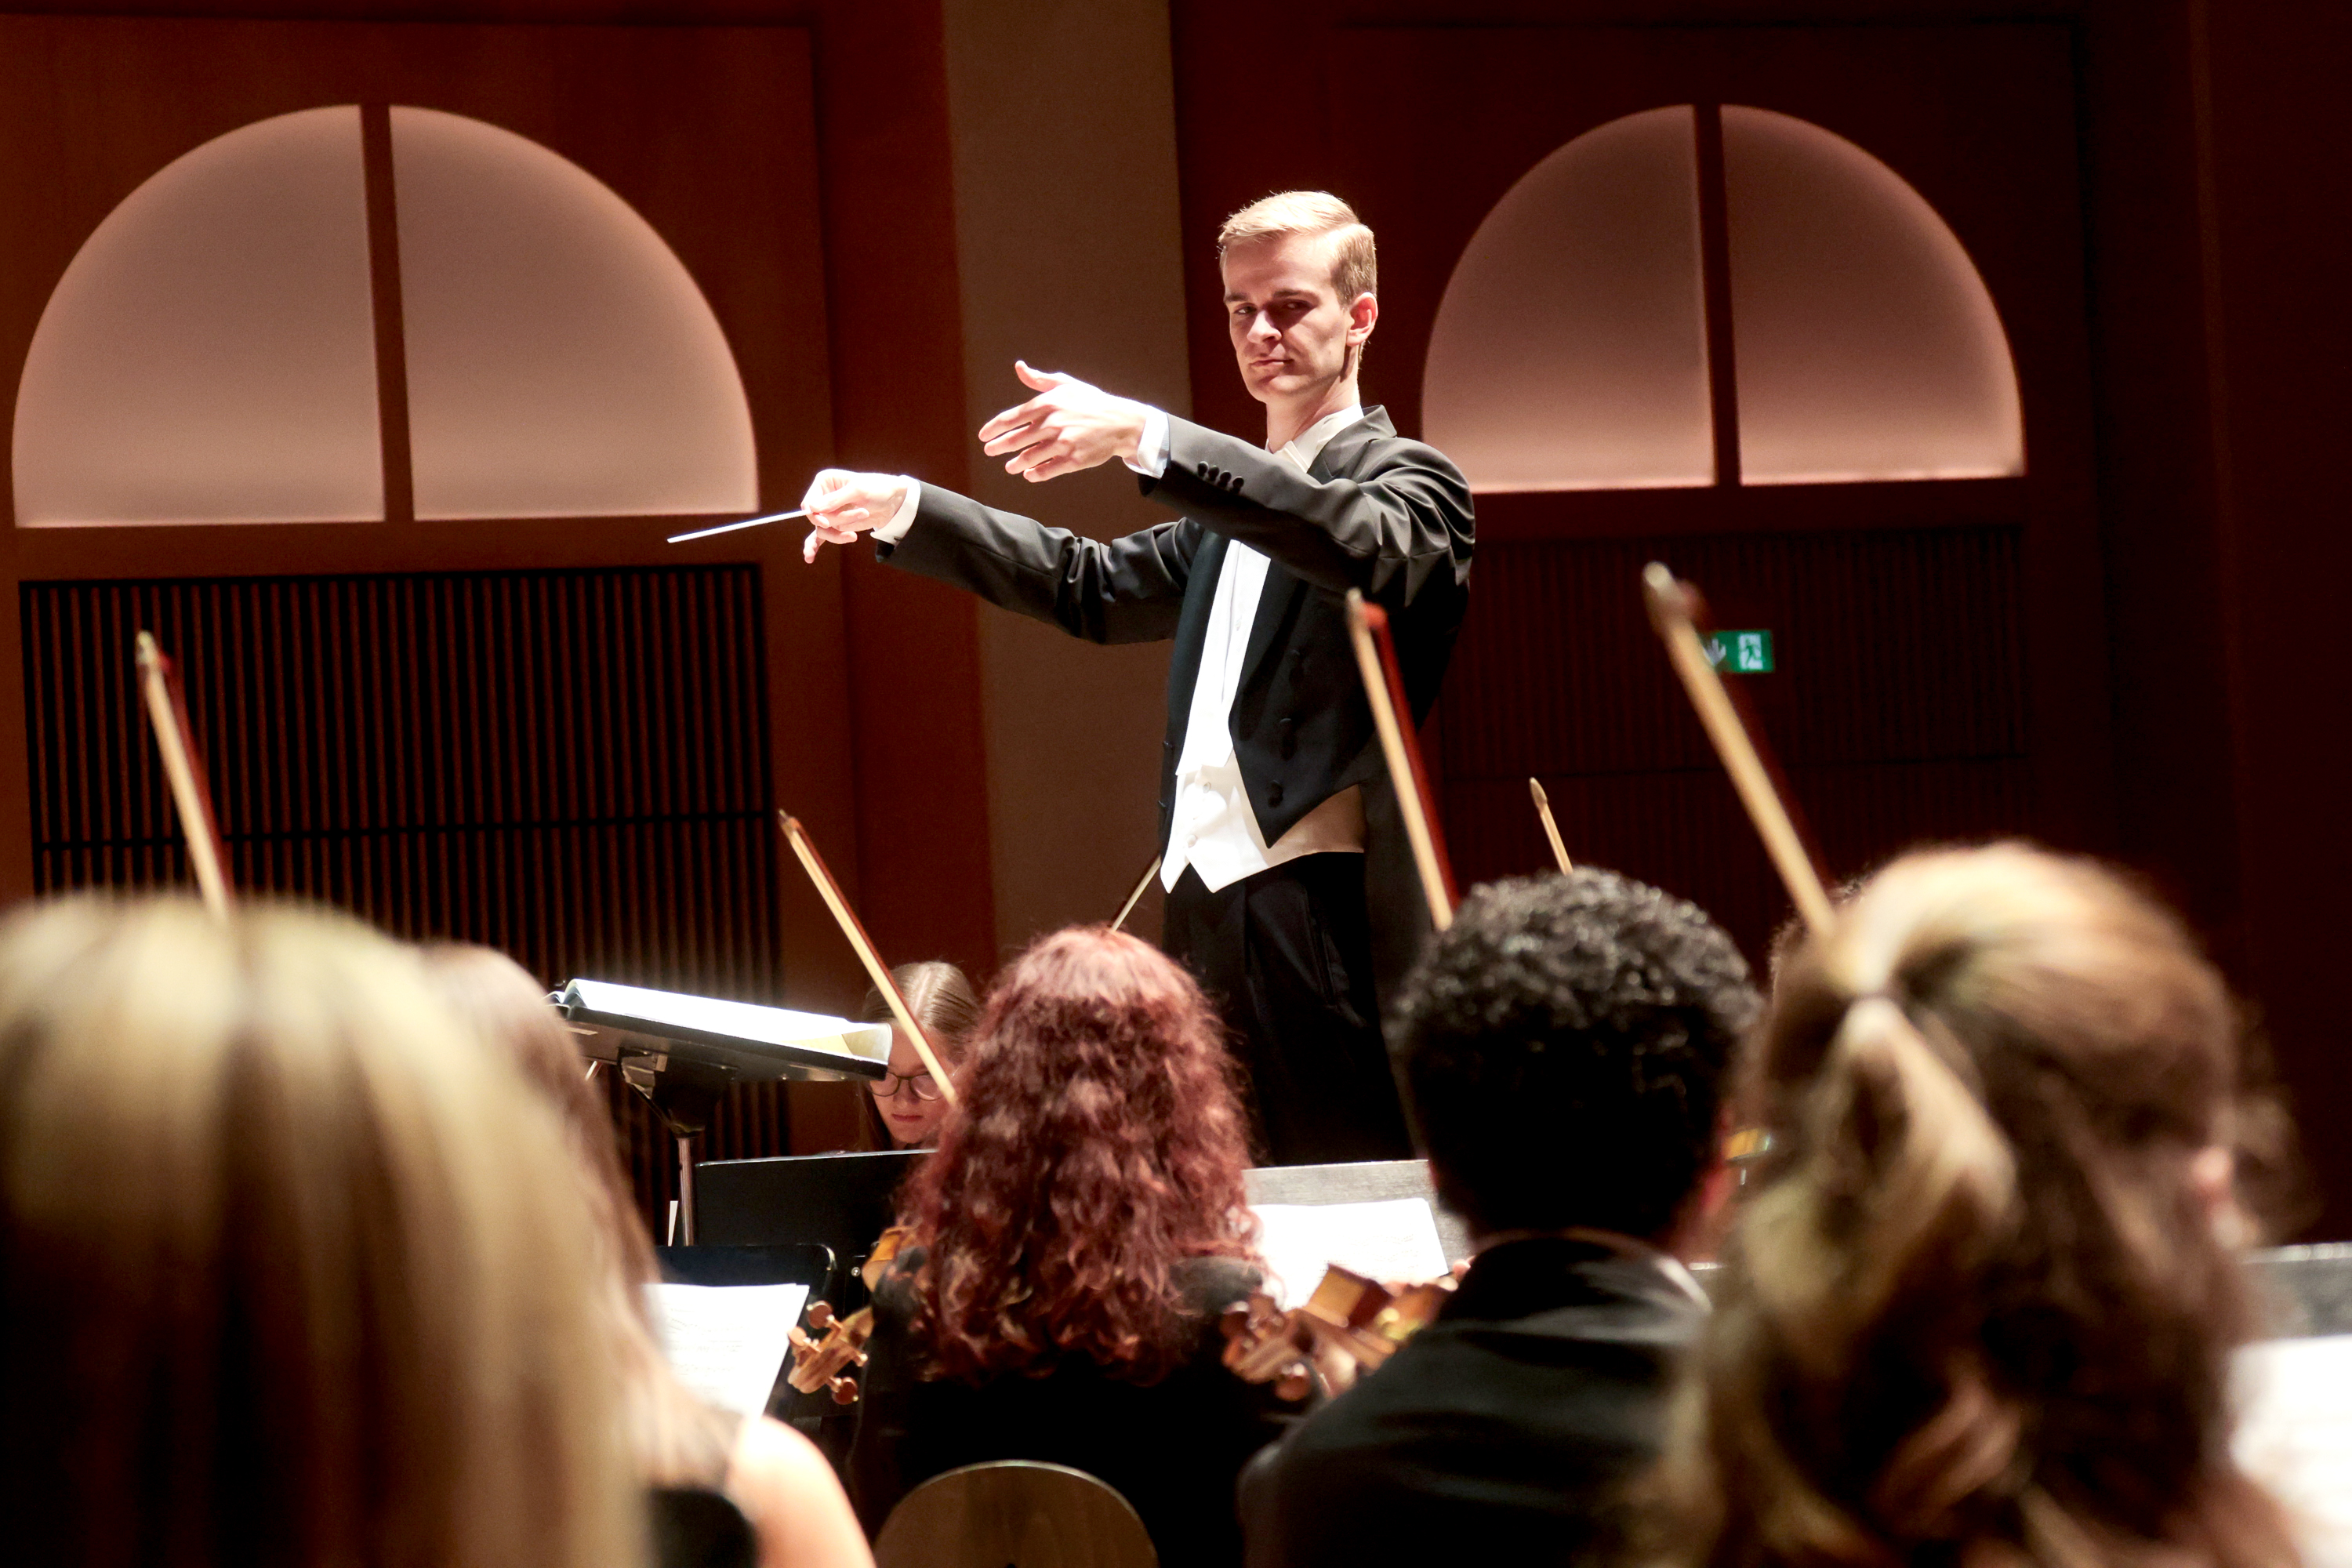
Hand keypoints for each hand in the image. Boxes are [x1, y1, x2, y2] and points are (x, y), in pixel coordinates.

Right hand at [798, 469, 908, 562]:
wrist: (893, 501)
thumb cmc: (876, 488)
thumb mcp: (858, 490)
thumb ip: (834, 500)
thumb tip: (811, 508)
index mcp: (824, 482)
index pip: (809, 503)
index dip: (815, 515)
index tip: (826, 522)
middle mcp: (823, 497)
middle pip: (818, 519)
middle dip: (839, 521)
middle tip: (863, 513)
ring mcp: (828, 513)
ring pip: (824, 530)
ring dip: (843, 531)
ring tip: (864, 520)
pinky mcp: (835, 525)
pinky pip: (820, 537)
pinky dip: (814, 546)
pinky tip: (809, 558)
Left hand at [977, 361, 1148, 482]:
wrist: (1121, 422)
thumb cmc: (1091, 401)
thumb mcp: (1066, 385)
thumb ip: (1040, 379)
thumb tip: (1019, 367)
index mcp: (1047, 404)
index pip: (1012, 418)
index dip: (994, 428)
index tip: (983, 436)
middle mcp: (1052, 424)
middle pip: (1016, 439)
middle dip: (999, 447)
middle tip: (990, 451)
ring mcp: (1062, 443)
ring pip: (1030, 458)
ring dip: (1016, 464)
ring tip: (1010, 467)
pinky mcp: (1073, 460)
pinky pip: (1048, 470)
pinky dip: (1035, 474)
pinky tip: (1029, 475)